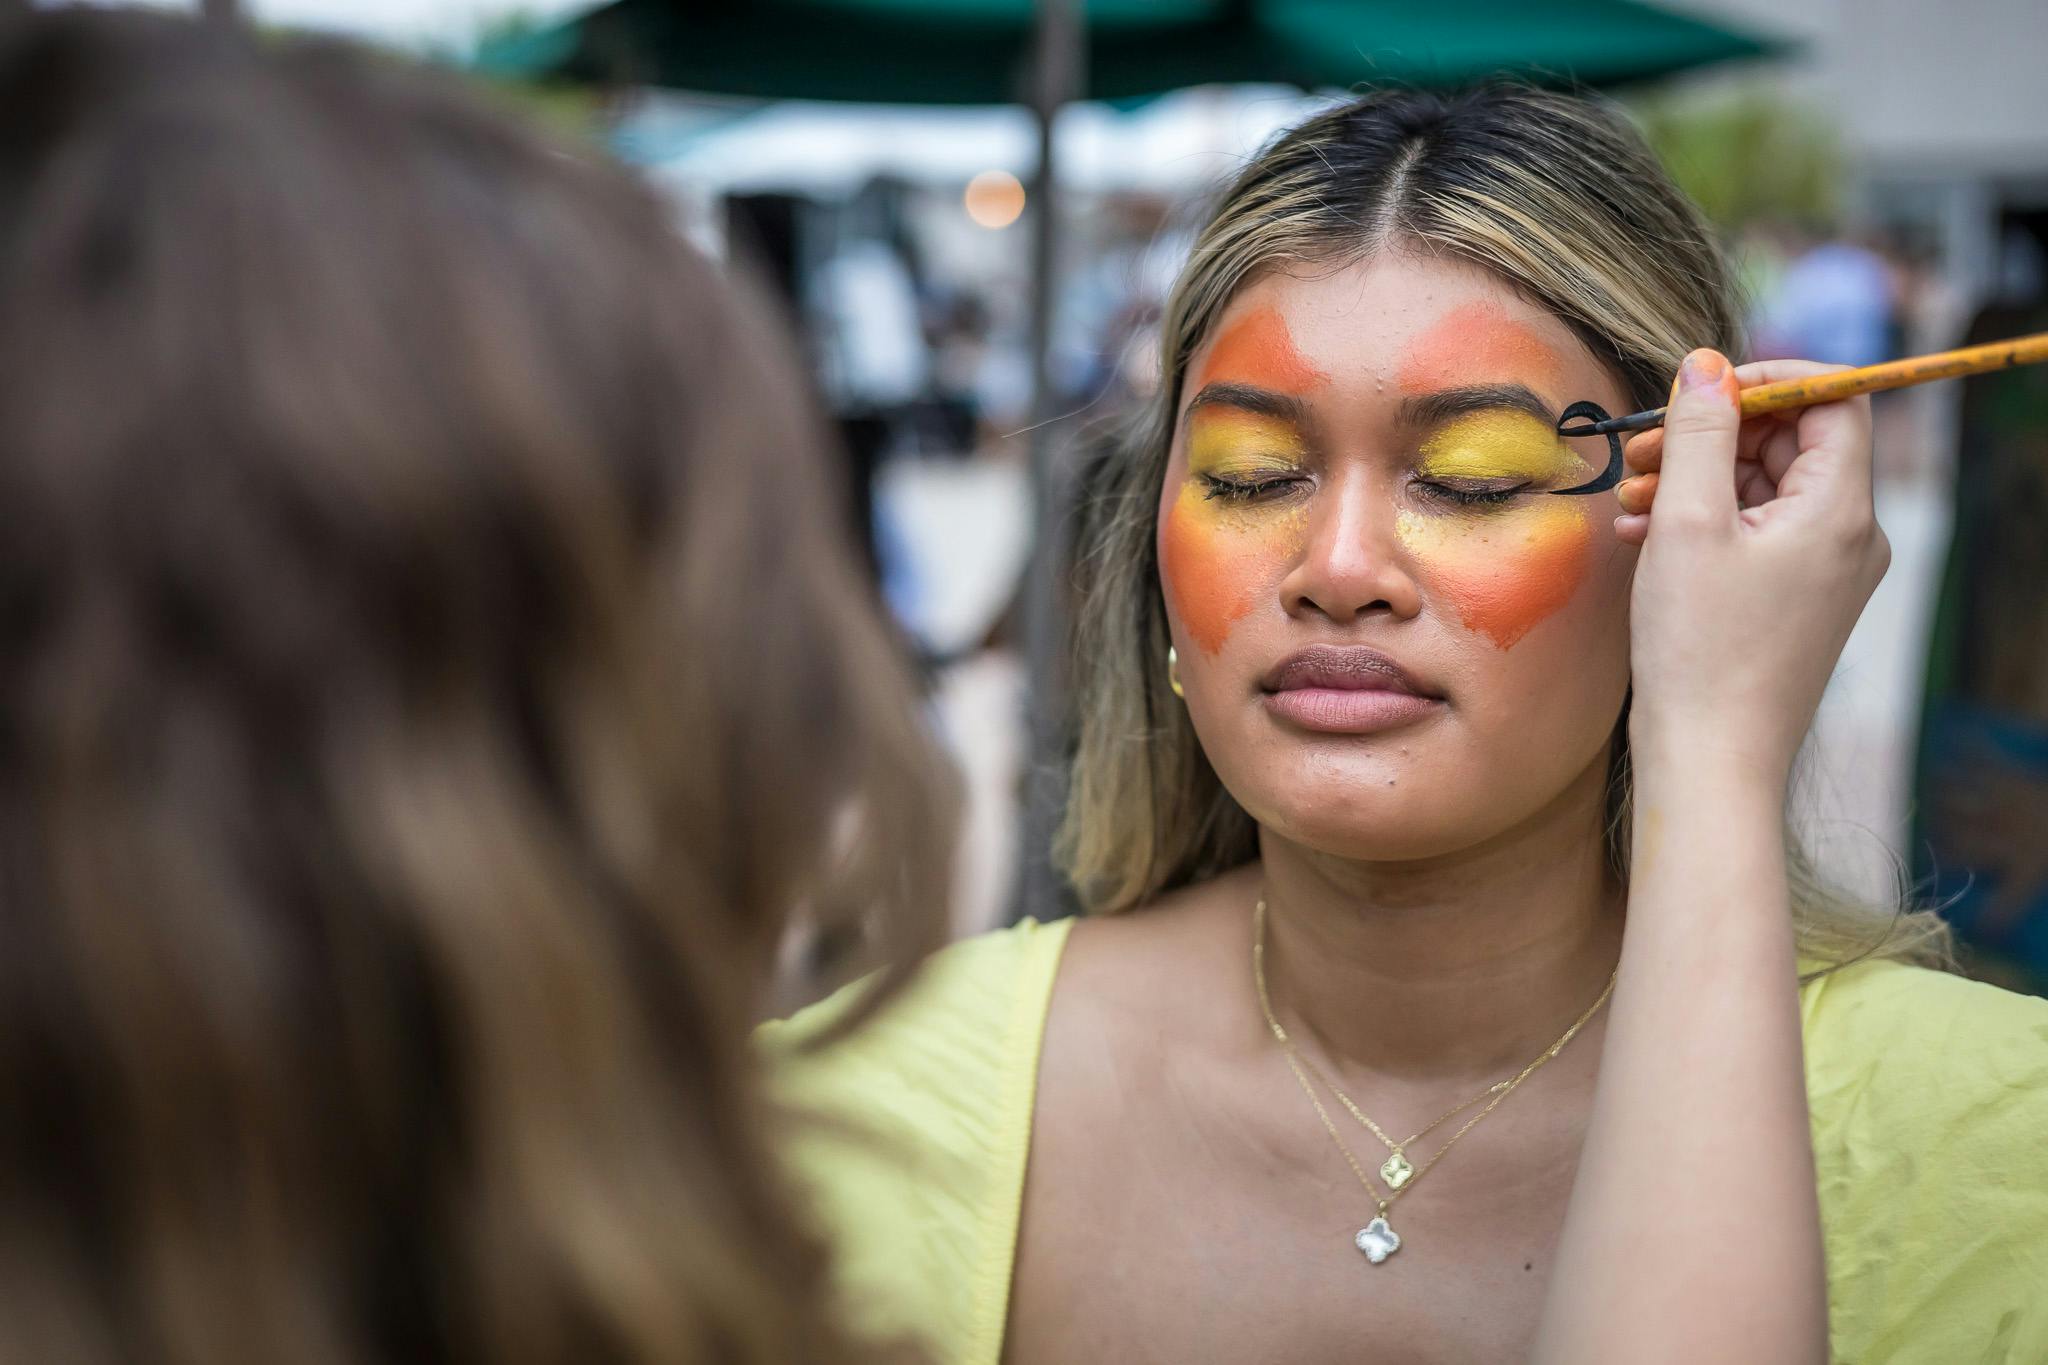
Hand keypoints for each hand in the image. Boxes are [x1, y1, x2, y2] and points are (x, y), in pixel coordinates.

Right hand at [1614, 352, 1889, 786]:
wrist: (1712, 758)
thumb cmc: (1700, 649)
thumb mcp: (1687, 524)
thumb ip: (1697, 435)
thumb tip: (1705, 365)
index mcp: (1841, 509)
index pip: (1832, 399)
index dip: (1767, 379)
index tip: (1698, 391)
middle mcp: (1851, 536)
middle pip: (1796, 442)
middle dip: (1716, 435)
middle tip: (1643, 452)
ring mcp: (1829, 572)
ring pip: (1769, 489)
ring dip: (1699, 480)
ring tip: (1632, 501)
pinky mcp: (1799, 601)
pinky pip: (1760, 534)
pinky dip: (1708, 523)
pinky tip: (1646, 537)